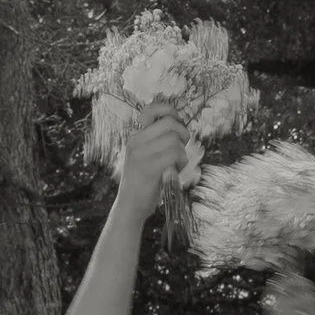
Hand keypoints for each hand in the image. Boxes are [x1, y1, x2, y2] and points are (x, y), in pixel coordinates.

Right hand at [119, 101, 187, 217]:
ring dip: (182, 152)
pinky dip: (180, 162)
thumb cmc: (145, 181)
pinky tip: (174, 171)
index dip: (169, 110)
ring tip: (176, 164)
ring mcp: (140, 154)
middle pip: (169, 123)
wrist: (131, 205)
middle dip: (183, 133)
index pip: (151, 110)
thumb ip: (159, 140)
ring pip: (174, 140)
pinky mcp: (148, 167)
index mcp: (135, 136)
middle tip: (182, 147)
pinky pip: (174, 154)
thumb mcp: (148, 155)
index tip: (177, 123)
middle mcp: (135, 142)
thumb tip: (181, 125)